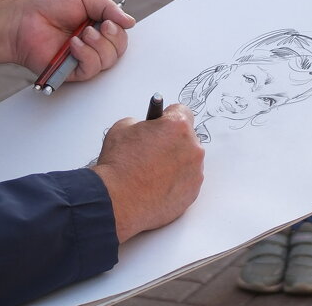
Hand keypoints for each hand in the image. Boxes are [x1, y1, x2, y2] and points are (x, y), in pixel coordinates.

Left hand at [0, 0, 133, 81]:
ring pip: (108, 60)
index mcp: (96, 24)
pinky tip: (73, 45)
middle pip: (119, 48)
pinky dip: (86, 56)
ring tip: (82, 34)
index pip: (120, 33)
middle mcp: (92, 42)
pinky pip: (91, 69)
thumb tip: (130, 21)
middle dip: (113, 37)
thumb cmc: (45, 5)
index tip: (110, 21)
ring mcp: (82, 57)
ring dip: (98, 46)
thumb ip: (107, 7)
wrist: (21, 19)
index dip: (119, 28)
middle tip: (100, 27)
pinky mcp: (72, 71)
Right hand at [91, 104, 204, 241]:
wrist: (116, 200)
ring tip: (153, 172)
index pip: (182, 111)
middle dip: (172, 141)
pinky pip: (187, 181)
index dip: (168, 117)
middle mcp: (192, 147)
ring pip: (188, 161)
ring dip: (175, 162)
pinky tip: (157, 186)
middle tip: (153, 151)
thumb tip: (149, 128)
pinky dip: (176, 182)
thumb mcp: (124, 127)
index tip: (161, 124)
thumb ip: (143, 123)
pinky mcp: (192, 193)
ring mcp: (195, 172)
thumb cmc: (118, 165)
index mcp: (177, 126)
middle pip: (187, 137)